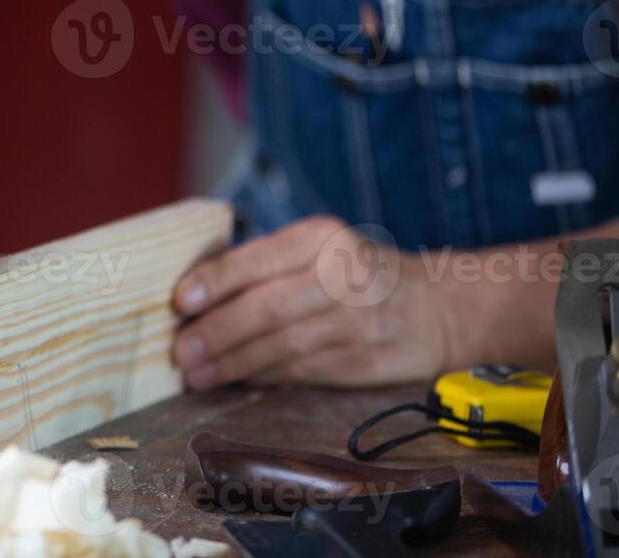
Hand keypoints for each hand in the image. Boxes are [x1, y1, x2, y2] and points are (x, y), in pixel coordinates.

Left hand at [170, 217, 457, 389]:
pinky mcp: (364, 361)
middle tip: (181, 351)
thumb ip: (262, 265)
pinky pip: (301, 371)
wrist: (437, 307)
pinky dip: (262, 377)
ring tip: (196, 375)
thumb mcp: (316, 249)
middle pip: (268, 308)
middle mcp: (343, 277)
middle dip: (217, 333)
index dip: (215, 281)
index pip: (258, 260)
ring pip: (282, 347)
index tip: (180, 300)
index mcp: (320, 238)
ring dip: (233, 364)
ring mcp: (357, 322)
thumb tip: (193, 297)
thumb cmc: (355, 273)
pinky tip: (235, 379)